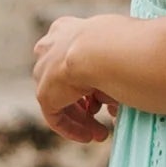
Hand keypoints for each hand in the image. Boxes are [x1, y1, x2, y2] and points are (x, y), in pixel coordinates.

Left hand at [34, 14, 117, 143]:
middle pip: (65, 79)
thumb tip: (118, 92)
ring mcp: (44, 70)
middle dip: (86, 102)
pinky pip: (56, 116)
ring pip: (61, 100)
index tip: (107, 93)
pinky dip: (71, 128)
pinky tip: (88, 137)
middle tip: (107, 115)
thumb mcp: (117, 47)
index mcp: (66, 29)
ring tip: (102, 134)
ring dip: (81, 119)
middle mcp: (50, 47)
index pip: (72, 55)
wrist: (103, 50)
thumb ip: (113, 67)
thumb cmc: (121, 42)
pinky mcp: (44, 93)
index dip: (90, 77)